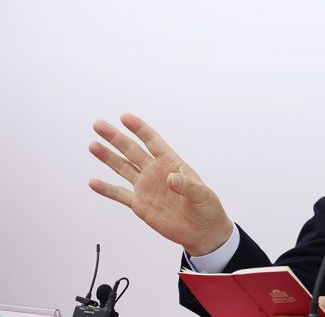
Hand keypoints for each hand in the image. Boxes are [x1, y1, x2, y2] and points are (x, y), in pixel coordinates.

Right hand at [88, 113, 232, 255]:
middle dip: (116, 137)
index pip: (153, 141)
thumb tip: (170, 178)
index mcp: (171, 163)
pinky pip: (120, 194)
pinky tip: (93, 182)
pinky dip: (106, 189)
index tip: (124, 117)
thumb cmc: (206, 208)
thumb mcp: (201, 194)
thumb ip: (186, 185)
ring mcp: (146, 187)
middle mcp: (155, 172)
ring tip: (93, 145)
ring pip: (123, 168)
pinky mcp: (140, 204)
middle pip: (132, 150)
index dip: (139, 129)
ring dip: (108, 157)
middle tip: (98, 124)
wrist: (201, 231)